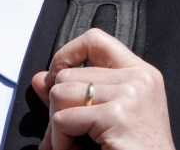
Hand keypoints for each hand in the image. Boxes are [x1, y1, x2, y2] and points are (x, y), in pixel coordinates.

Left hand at [31, 28, 174, 149]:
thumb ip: (75, 93)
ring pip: (60, 94)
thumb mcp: (106, 115)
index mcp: (140, 73)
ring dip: (56, 127)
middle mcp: (138, 78)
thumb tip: (39, 79)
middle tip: (66, 133)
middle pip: (67, 74)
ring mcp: (130, 95)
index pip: (94, 40)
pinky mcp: (117, 115)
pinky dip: (60, 141)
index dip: (66, 54)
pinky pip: (63, 120)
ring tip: (72, 143)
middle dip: (57, 107)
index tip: (56, 78)